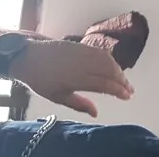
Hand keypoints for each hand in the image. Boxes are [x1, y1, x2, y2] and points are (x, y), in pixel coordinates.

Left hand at [9, 39, 133, 117]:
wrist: (28, 57)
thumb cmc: (41, 81)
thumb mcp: (57, 97)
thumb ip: (78, 104)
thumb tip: (96, 113)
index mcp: (76, 79)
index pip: (104, 84)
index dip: (118, 90)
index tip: (127, 96)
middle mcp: (82, 64)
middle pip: (110, 71)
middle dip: (123, 81)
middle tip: (130, 90)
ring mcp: (83, 52)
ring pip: (108, 60)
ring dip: (119, 70)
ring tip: (124, 80)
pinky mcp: (81, 45)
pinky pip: (101, 52)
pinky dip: (111, 60)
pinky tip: (113, 67)